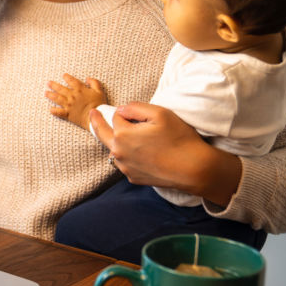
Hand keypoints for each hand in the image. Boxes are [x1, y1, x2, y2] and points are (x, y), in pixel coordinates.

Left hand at [45, 74, 104, 128]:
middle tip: (48, 83)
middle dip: (54, 85)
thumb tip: (87, 78)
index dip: (67, 77)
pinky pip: (59, 112)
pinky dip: (54, 111)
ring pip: (57, 99)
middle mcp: (72, 96)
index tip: (63, 75)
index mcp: (80, 90)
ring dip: (51, 95)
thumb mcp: (99, 91)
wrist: (96, 117)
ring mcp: (69, 105)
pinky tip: (50, 109)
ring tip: (46, 93)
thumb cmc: (99, 104)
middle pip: (61, 89)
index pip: (71, 81)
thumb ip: (94, 82)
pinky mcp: (68, 114)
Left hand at [89, 102, 241, 205]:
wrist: (193, 169)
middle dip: (97, 123)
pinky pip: (125, 163)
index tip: (135, 113)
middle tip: (93, 114)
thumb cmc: (178, 138)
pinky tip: (139, 154)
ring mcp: (125, 168)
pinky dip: (127, 156)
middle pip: (104, 134)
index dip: (128, 113)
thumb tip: (121, 109)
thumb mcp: (159, 113)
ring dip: (116, 142)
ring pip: (115, 150)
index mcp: (122, 135)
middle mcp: (118, 152)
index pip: (117, 117)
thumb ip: (135, 107)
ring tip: (117, 135)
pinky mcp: (133, 178)